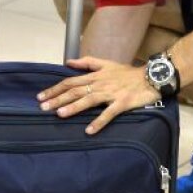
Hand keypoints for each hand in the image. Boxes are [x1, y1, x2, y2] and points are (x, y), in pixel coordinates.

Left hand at [37, 57, 161, 134]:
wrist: (150, 77)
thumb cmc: (128, 72)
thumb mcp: (106, 63)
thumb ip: (87, 63)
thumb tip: (68, 62)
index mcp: (95, 75)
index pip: (70, 81)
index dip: (55, 88)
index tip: (41, 96)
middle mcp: (100, 83)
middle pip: (75, 90)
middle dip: (58, 98)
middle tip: (43, 107)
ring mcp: (111, 93)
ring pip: (88, 100)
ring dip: (73, 107)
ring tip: (60, 114)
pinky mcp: (122, 103)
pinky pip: (108, 113)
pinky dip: (99, 122)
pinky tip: (89, 130)